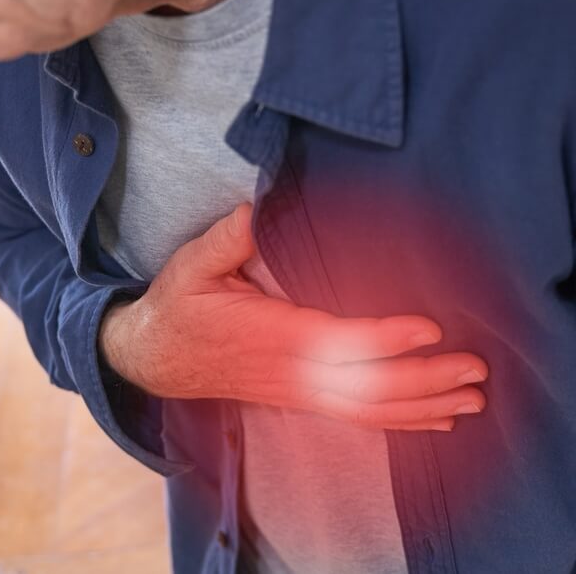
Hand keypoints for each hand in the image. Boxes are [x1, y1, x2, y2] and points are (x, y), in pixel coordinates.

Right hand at [99, 203, 487, 430]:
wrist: (154, 358)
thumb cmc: (179, 307)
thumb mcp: (191, 264)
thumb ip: (228, 238)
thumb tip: (258, 207)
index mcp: (268, 334)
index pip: (334, 343)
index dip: (383, 338)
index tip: (427, 328)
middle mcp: (288, 371)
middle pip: (363, 386)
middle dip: (422, 379)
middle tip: (474, 368)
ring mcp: (295, 391)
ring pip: (365, 410)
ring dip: (421, 405)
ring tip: (471, 399)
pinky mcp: (299, 399)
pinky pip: (355, 418)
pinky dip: (399, 421)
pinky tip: (435, 419)